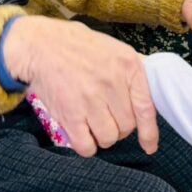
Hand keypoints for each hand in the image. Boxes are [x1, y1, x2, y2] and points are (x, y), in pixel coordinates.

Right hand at [2, 17, 157, 156]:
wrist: (42, 44)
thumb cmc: (79, 46)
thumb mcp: (114, 49)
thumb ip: (132, 72)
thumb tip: (149, 97)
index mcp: (128, 66)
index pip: (145, 108)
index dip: (149, 132)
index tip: (149, 146)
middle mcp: (112, 82)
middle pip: (127, 126)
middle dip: (118, 127)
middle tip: (106, 116)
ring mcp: (91, 99)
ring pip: (109, 138)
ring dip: (101, 136)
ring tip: (92, 122)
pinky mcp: (70, 113)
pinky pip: (86, 146)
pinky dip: (85, 145)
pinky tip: (81, 132)